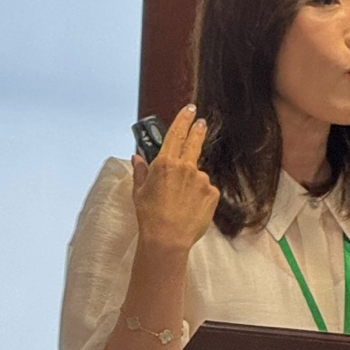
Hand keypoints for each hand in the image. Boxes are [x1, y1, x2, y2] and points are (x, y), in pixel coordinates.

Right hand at [131, 104, 218, 253]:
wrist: (168, 239)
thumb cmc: (150, 216)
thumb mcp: (139, 192)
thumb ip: (140, 171)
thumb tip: (137, 157)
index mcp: (165, 163)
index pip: (176, 134)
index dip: (184, 119)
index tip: (190, 110)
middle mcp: (185, 167)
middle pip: (194, 142)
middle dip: (198, 129)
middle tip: (201, 122)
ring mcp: (201, 180)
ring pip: (197, 175)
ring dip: (191, 183)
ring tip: (181, 202)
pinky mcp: (212, 193)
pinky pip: (206, 190)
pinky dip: (199, 196)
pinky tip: (190, 208)